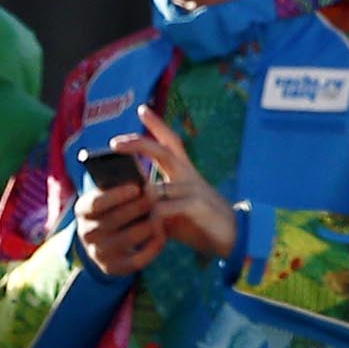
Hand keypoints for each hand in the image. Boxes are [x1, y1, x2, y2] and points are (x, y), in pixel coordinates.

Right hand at [70, 146, 167, 279]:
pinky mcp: (114, 269)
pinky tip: (163, 234)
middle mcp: (86, 234)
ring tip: (162, 213)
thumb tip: (135, 168)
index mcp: (82, 210)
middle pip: (114, 220)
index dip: (117, 195)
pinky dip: (151, 247)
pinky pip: (136, 260)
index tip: (137, 186)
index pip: (96, 203)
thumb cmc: (114, 207)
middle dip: (138, 208)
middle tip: (157, 198)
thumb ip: (118, 180)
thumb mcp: (109, 192)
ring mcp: (99, 253)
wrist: (106, 242)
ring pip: (128, 239)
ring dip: (148, 225)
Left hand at [122, 104, 239, 262]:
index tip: (142, 108)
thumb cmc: (200, 223)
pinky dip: (154, 220)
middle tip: (115, 143)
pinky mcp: (197, 206)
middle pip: (162, 151)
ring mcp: (194, 189)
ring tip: (128, 218)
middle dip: (137, 144)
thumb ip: (156, 204)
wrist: (233, 239)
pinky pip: (165, 209)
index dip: (156, 124)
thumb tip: (132, 202)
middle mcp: (189, 176)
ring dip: (140, 203)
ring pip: (156, 189)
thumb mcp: (175, 211)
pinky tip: (153, 233)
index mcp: (185, 173)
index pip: (170, 142)